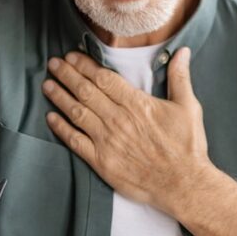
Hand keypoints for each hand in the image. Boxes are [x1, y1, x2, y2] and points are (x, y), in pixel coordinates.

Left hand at [43, 46, 212, 216]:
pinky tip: (51, 118)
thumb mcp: (189, 107)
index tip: (72, 56)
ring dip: (60, 97)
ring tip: (47, 85)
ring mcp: (107, 141)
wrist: (183, 184)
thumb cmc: (187, 146)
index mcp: (137, 104)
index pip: (104, 79)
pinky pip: (75, 142)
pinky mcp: (102, 161)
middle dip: (67, 75)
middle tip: (54, 64)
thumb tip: (182, 51)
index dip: (85, 65)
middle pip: (85, 92)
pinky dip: (61, 129)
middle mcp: (118, 120)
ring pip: (77, 113)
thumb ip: (180, 77)